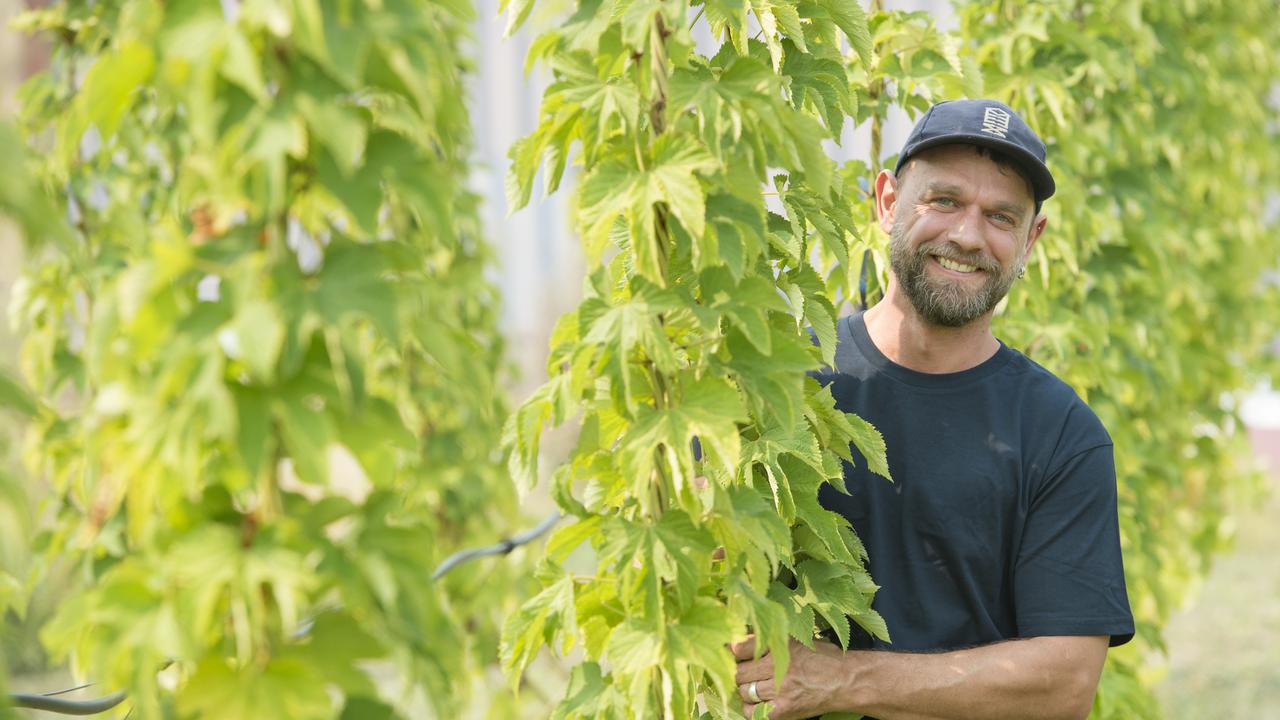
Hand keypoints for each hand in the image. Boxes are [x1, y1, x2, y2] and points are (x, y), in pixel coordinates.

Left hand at [731, 634, 847, 719]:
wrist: (846, 681)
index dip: (733, 651)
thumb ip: (771, 642)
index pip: (740, 648)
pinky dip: (752, 708)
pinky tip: (758, 703)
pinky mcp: (785, 710)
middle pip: (739, 672)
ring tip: (754, 687)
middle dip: (738, 672)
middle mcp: (779, 667)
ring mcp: (781, 690)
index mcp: (781, 646)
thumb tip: (740, 644)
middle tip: (743, 672)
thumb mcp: (797, 640)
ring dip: (746, 690)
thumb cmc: (822, 658)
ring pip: (745, 692)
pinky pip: (754, 712)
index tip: (733, 653)